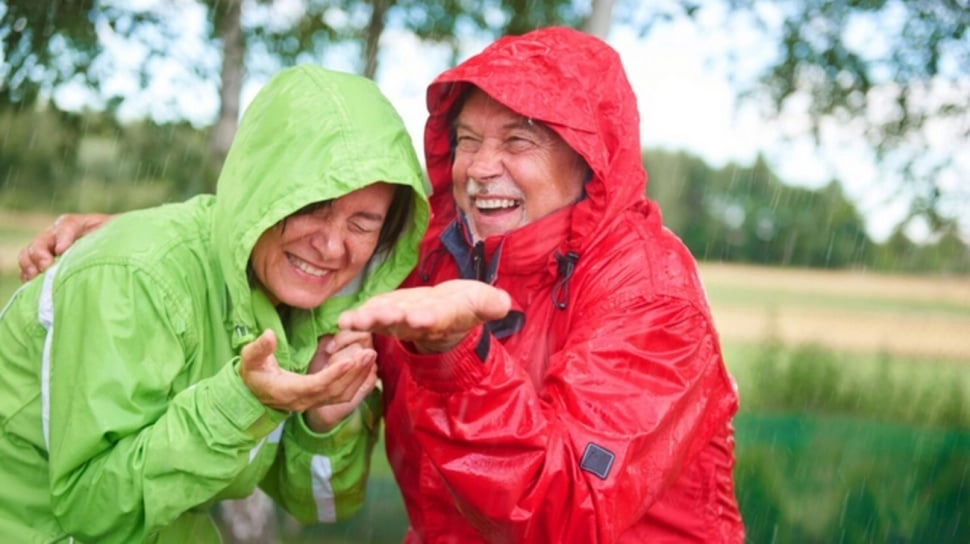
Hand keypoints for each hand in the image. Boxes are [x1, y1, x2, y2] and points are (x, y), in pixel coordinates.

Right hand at [19, 213, 112, 281]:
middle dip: (40, 253)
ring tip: (35, 276)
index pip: (66, 224)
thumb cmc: (120, 244)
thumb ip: (113, 238)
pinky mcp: (44, 264)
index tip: (62, 250)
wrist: (119, 252)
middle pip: (42, 239)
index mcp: (79, 225)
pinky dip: (27, 274)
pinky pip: (28, 267)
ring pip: (30, 252)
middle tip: (46, 267)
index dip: (62, 235)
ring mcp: (49, 249)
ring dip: (29, 264)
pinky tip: (32, 284)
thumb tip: (111, 247)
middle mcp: (60, 235)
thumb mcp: (119, 237)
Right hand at [239, 330, 376, 421]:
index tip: (351, 359)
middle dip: (354, 373)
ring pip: (342, 394)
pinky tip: (366, 367)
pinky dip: (357, 383)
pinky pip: (343, 395)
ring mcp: (314, 402)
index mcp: (290, 391)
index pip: (317, 384)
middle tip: (369, 352)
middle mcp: (305, 400)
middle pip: (336, 390)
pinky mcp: (320, 400)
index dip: (334, 374)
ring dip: (359, 377)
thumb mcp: (250, 359)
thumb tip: (269, 335)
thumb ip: (259, 348)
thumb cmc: (253, 374)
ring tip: (371, 356)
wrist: (254, 393)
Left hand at [337, 279, 511, 352]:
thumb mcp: (483, 302)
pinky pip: (370, 315)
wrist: (448, 314)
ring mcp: (400, 320)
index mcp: (442, 317)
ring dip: (366, 320)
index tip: (420, 317)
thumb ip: (491, 303)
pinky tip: (342, 320)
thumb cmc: (466, 306)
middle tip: (376, 318)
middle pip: (403, 321)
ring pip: (383, 320)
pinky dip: (357, 318)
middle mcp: (418, 322)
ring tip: (350, 321)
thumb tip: (505, 303)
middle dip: (390, 319)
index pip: (436, 318)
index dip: (428, 318)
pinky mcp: (386, 312)